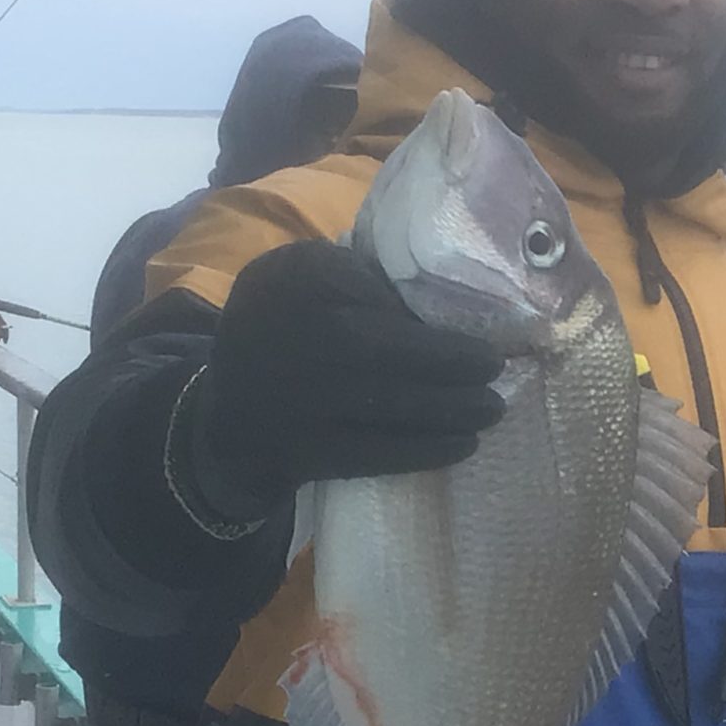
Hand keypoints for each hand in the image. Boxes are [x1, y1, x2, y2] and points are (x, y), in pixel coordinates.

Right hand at [182, 238, 504, 520]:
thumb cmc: (287, 333)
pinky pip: (379, 452)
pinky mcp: (307, 452)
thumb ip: (358, 273)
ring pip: (392, 403)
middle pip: (388, 347)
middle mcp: (291, 334)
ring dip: (454, 408)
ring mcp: (298, 399)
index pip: (370, 282)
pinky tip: (463, 443)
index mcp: (293, 278)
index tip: (475, 316)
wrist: (229, 418)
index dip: (425, 304)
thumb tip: (446, 292)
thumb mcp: (302, 280)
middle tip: (496, 368)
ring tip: (492, 407)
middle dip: (454, 362)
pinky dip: (428, 449)